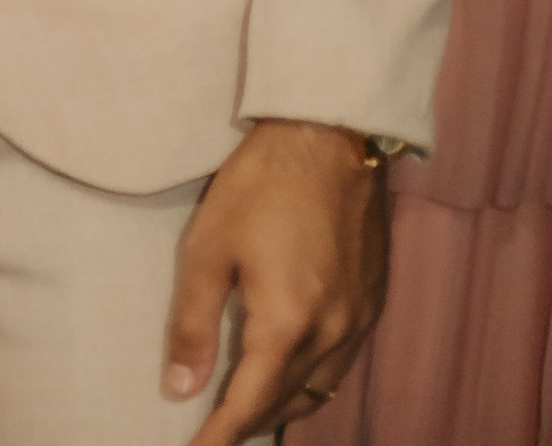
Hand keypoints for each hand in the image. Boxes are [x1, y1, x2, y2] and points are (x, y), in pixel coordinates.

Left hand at [162, 121, 387, 440]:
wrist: (330, 135)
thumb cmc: (261, 183)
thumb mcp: (208, 247)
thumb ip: (194, 323)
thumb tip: (178, 387)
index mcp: (287, 324)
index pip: (250, 405)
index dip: (220, 436)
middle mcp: (331, 333)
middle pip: (286, 403)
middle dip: (249, 424)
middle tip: (216, 432)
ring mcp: (358, 319)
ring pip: (319, 390)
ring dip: (283, 407)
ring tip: (249, 412)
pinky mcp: (372, 300)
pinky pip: (341, 364)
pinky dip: (313, 381)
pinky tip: (293, 372)